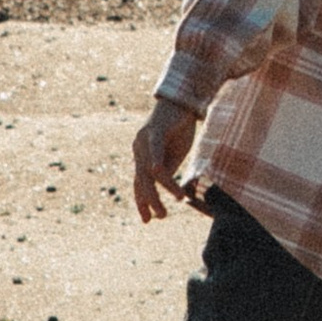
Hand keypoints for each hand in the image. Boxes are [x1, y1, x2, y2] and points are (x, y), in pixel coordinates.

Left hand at [132, 102, 199, 222]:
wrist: (183, 100)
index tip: (147, 220)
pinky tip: (165, 182)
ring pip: (147, 173)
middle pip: (140, 181)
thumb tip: (164, 189)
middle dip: (149, 202)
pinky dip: (160, 172)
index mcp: (142, 156)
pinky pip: (154, 156)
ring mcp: (144, 140)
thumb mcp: (174, 154)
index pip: (138, 184)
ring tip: (173, 204)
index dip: (141, 202)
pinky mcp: (153, 132)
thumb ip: (167, 169)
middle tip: (161, 217)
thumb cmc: (179, 128)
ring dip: (158, 192)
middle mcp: (138, 149)